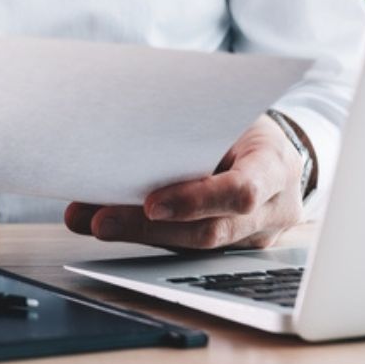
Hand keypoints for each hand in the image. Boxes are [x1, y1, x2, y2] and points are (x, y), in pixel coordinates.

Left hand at [64, 114, 305, 249]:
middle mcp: (273, 209)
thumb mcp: (228, 113)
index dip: (197, 201)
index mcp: (275, 166)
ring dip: (135, 233)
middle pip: (210, 231)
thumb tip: (122, 130)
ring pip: (192, 247)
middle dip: (149, 228)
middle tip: (100, 219)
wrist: (271, 148)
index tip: (152, 204)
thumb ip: (192, 127)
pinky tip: (106, 221)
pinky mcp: (231, 249)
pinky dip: (142, 234)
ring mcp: (255, 236)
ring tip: (89, 220)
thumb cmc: (243, 124)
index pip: (243, 191)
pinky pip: (184, 248)